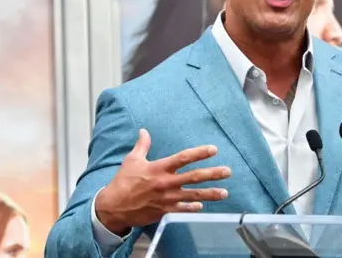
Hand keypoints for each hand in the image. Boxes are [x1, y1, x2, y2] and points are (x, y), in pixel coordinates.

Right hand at [96, 128, 230, 234]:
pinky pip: (183, 210)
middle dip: (213, 174)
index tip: (213, 149)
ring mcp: (167, 198)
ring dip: (211, 194)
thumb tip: (144, 131)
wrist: (113, 207)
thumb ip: (142, 145)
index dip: (200, 153)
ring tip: (225, 192)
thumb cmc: (123, 182)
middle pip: (194, 177)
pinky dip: (193, 208)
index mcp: (159, 168)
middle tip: (227, 171)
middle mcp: (166, 183)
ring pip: (194, 195)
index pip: (184, 158)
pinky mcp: (164, 211)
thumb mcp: (132, 160)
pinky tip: (203, 205)